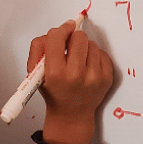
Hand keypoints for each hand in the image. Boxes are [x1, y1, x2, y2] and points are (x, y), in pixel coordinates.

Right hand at [27, 20, 114, 143]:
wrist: (71, 115)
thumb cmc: (54, 92)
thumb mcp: (35, 72)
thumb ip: (38, 48)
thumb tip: (58, 31)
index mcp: (55, 73)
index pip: (57, 37)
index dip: (61, 30)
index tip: (64, 29)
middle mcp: (75, 74)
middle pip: (79, 36)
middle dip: (73, 38)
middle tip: (70, 46)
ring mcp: (94, 77)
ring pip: (91, 44)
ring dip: (84, 48)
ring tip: (78, 60)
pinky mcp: (106, 78)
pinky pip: (102, 53)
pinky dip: (94, 56)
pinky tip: (87, 66)